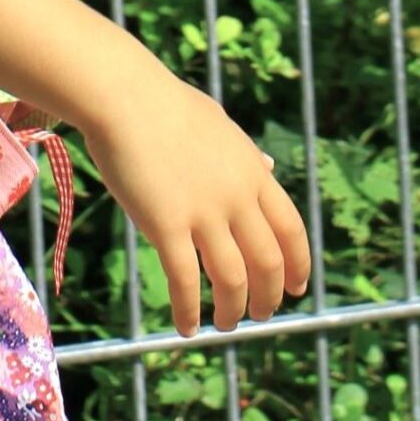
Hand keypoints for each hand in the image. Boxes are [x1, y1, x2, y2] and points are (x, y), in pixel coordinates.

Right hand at [81, 67, 312, 336]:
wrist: (121, 93)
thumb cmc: (163, 103)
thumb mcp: (218, 123)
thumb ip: (246, 152)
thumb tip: (270, 167)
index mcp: (252, 171)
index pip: (291, 230)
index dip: (298, 265)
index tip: (297, 290)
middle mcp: (237, 196)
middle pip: (268, 262)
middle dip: (268, 297)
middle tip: (259, 314)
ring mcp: (204, 211)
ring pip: (233, 279)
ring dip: (233, 310)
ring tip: (224, 324)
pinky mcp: (167, 224)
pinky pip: (185, 281)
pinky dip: (189, 311)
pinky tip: (186, 327)